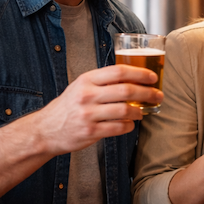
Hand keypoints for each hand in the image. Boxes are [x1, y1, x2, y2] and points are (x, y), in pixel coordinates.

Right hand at [38, 64, 161, 154]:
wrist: (45, 130)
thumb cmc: (68, 107)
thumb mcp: (81, 87)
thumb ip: (103, 82)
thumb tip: (134, 79)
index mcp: (87, 80)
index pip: (119, 72)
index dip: (140, 73)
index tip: (153, 77)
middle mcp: (87, 95)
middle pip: (126, 91)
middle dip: (147, 93)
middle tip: (158, 95)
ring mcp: (88, 114)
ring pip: (125, 111)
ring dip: (139, 112)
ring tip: (143, 112)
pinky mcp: (90, 132)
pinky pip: (118, 128)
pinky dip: (129, 126)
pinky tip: (130, 124)